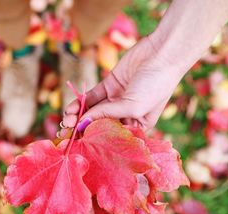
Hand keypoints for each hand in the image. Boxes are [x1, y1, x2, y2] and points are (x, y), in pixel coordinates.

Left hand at [62, 0, 227, 129]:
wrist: (162, 54)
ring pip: (92, 111)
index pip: (111, 137)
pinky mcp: (109, 85)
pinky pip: (91, 97)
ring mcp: (116, 100)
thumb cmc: (155, 86)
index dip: (94, 141)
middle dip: (81, 130)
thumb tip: (80, 125)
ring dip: (77, 116)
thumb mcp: (132, 107)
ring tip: (65, 121)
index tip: (77, 145)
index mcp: (136, 126)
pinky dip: (80, 103)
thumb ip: (106, 116)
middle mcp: (125, 115)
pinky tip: (70, 109)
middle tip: (65, 134)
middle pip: (98, 125)